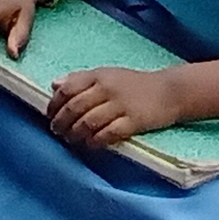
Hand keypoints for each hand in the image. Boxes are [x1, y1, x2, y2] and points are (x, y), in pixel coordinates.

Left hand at [46, 62, 184, 150]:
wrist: (169, 91)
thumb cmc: (135, 84)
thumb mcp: (107, 74)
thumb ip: (80, 79)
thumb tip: (54, 84)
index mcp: (98, 76)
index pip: (68, 88)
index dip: (55, 103)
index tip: (49, 115)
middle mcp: (107, 88)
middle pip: (75, 106)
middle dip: (62, 121)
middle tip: (56, 131)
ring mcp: (120, 105)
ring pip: (89, 121)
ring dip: (76, 133)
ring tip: (71, 140)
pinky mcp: (134, 121)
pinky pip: (109, 133)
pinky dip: (96, 140)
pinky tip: (91, 145)